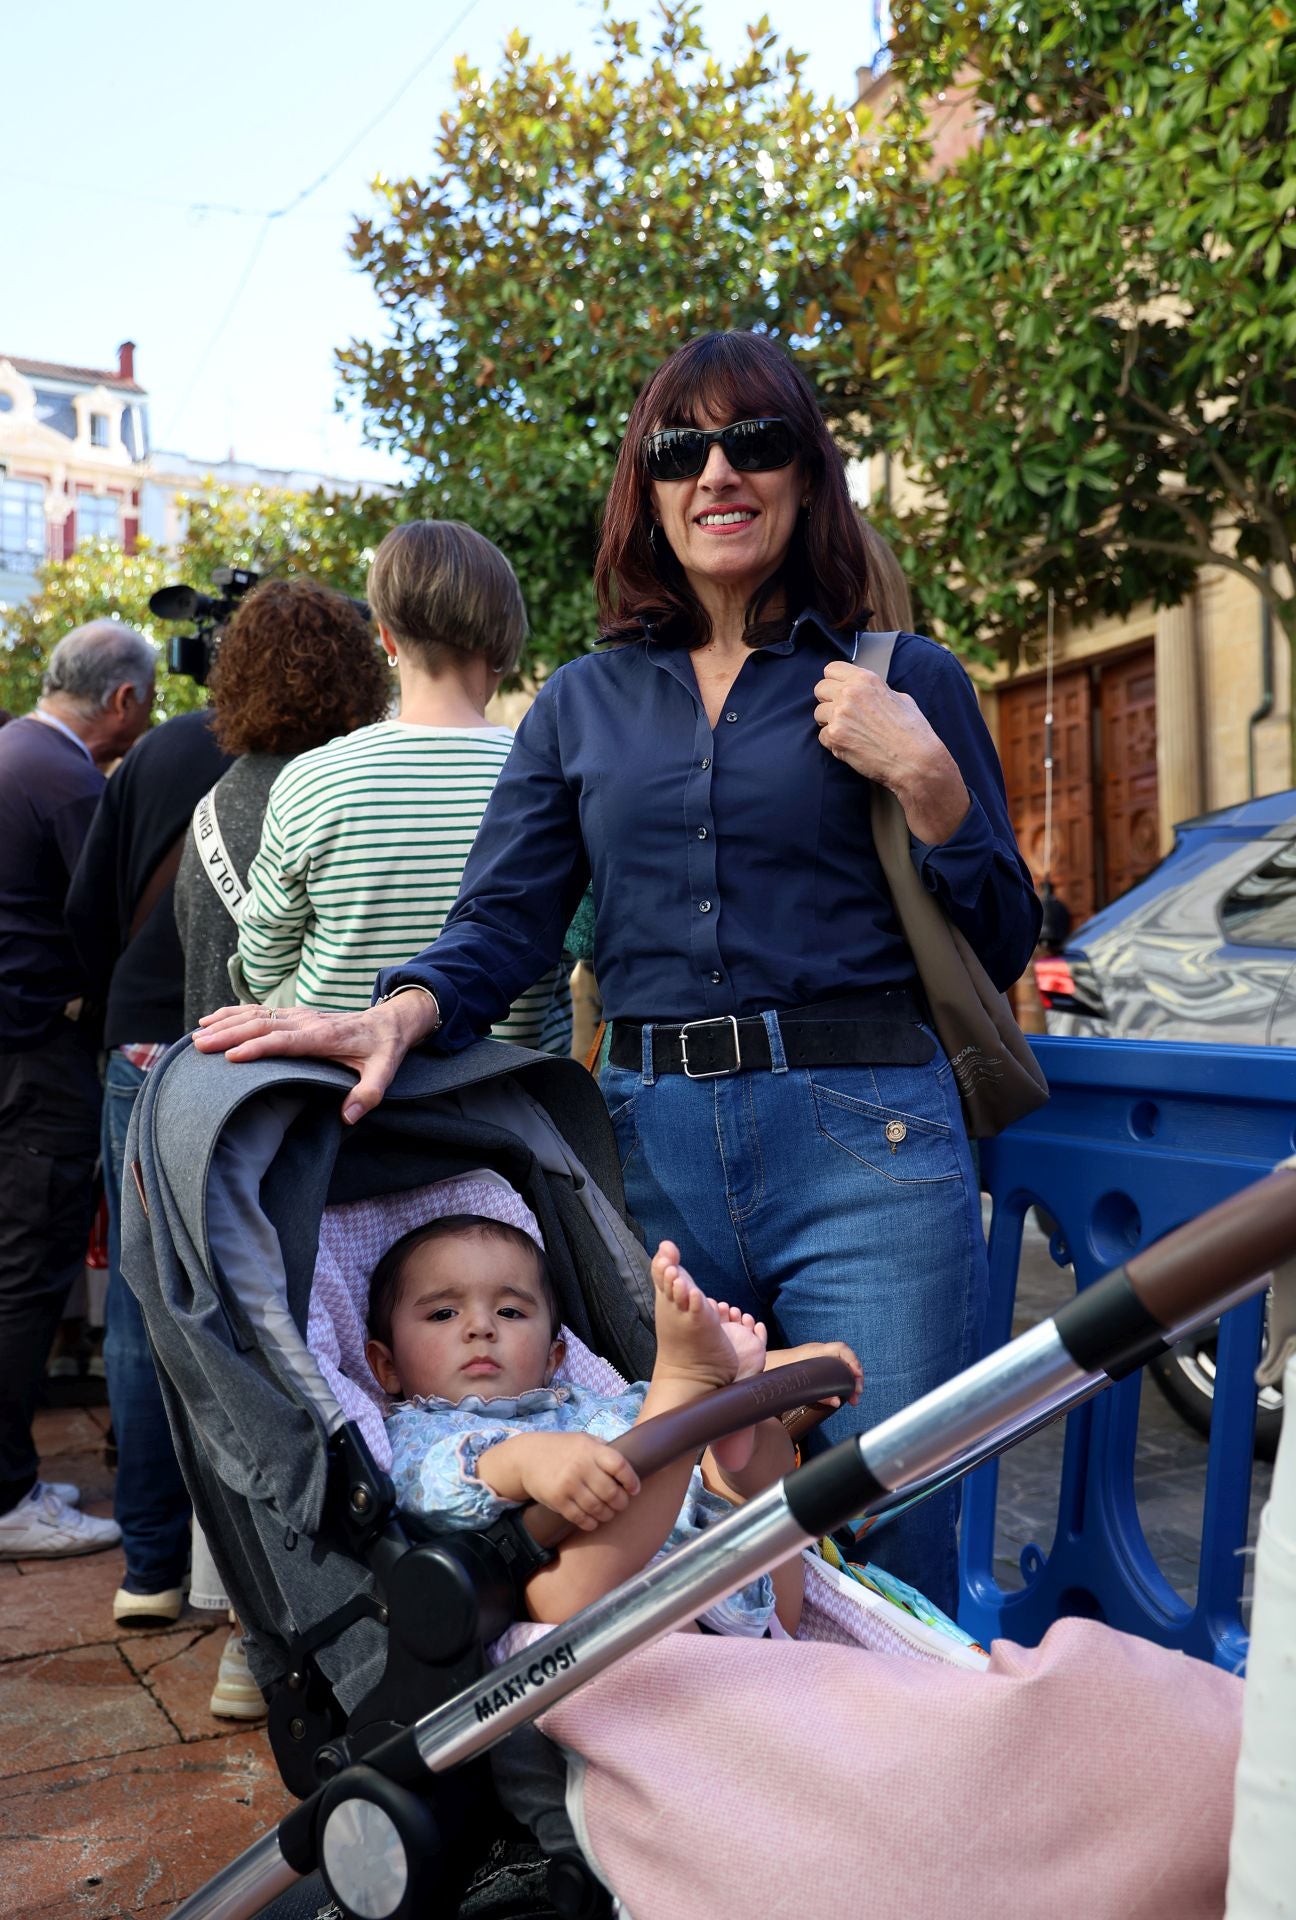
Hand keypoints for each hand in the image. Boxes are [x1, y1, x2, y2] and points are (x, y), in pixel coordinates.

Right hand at [191, 994, 438, 1124]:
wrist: (389, 1021)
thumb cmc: (384, 1049)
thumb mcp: (385, 1073)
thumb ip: (368, 1094)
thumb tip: (348, 1116)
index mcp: (323, 1037)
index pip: (284, 1041)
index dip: (257, 1048)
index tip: (230, 1058)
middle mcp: (306, 1021)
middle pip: (261, 1025)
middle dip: (228, 1035)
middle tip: (200, 1047)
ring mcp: (298, 1015)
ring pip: (255, 1015)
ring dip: (225, 1023)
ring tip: (197, 1035)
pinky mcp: (294, 1015)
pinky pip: (258, 1011)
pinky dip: (232, 1013)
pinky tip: (211, 1019)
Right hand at [514, 1433, 641, 1531]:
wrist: (528, 1457)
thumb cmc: (563, 1449)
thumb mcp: (583, 1440)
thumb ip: (604, 1450)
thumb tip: (628, 1467)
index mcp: (591, 1449)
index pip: (619, 1465)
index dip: (631, 1480)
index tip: (634, 1489)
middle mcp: (580, 1466)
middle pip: (611, 1492)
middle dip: (621, 1502)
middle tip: (621, 1504)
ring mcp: (568, 1484)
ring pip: (597, 1508)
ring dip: (607, 1515)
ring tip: (609, 1514)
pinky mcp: (557, 1500)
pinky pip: (580, 1518)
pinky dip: (590, 1523)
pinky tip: (593, 1521)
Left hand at [764, 1339, 863, 1407]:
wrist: (762, 1366)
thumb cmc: (775, 1373)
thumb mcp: (797, 1386)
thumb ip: (818, 1395)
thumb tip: (837, 1402)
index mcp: (814, 1352)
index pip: (841, 1349)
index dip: (853, 1361)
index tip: (858, 1377)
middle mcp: (816, 1351)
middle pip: (844, 1357)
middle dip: (855, 1375)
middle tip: (857, 1394)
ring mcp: (814, 1355)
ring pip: (839, 1363)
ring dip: (848, 1378)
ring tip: (852, 1396)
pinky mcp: (812, 1363)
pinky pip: (832, 1366)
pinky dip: (840, 1377)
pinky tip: (841, 1390)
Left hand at [812, 661, 969, 843]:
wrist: (916, 760)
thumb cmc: (913, 731)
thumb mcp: (900, 698)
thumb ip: (876, 691)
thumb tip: (865, 692)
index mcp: (866, 679)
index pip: (832, 669)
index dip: (834, 681)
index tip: (839, 691)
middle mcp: (849, 693)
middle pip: (820, 689)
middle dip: (828, 701)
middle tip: (841, 714)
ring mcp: (840, 715)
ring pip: (818, 713)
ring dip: (829, 722)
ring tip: (850, 732)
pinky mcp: (835, 737)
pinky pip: (822, 736)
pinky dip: (833, 742)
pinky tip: (852, 745)